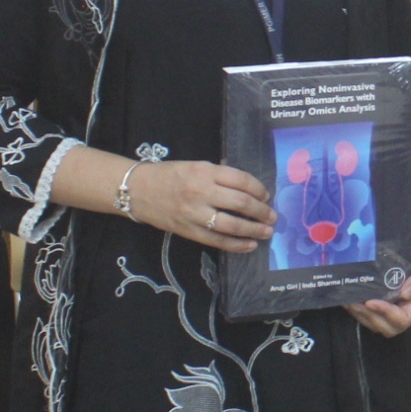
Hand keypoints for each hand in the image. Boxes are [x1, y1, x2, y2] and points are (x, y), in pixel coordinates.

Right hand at [134, 160, 274, 252]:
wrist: (138, 190)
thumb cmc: (169, 175)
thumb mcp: (196, 165)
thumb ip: (220, 173)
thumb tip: (246, 183)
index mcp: (205, 172)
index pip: (241, 180)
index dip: (258, 189)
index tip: (266, 195)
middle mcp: (202, 192)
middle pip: (241, 203)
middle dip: (261, 211)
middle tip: (272, 216)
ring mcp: (195, 214)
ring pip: (232, 225)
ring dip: (254, 230)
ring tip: (267, 232)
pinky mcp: (188, 231)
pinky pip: (217, 241)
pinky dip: (236, 245)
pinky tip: (249, 245)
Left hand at [346, 232, 410, 336]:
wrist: (409, 241)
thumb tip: (406, 295)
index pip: (404, 318)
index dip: (386, 313)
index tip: (370, 301)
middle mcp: (408, 308)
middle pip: (390, 328)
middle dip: (371, 317)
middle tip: (356, 303)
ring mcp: (395, 308)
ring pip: (377, 325)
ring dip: (362, 316)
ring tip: (350, 302)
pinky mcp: (383, 305)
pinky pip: (370, 317)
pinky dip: (358, 312)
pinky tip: (350, 300)